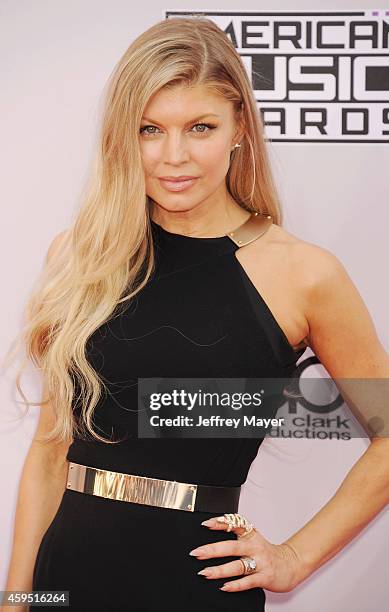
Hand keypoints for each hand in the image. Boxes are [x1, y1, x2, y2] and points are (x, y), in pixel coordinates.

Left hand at [189, 515, 305, 592]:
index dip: (221, 523)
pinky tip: (224, 587)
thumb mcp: (253, 538)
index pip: (235, 525)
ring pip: (238, 566)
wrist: (291, 564)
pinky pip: (248, 582)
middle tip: (197, 553)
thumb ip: (237, 533)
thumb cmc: (267, 552)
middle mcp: (255, 547)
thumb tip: (213, 527)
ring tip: (205, 572)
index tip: (206, 524)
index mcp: (251, 535)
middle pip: (232, 547)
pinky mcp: (265, 577)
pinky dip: (235, 585)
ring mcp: (260, 562)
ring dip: (220, 570)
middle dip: (213, 550)